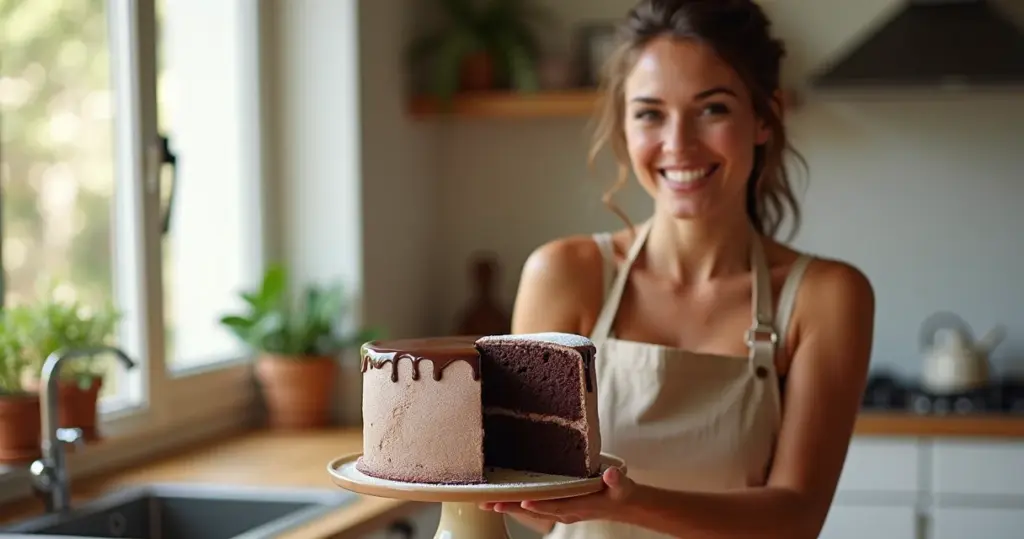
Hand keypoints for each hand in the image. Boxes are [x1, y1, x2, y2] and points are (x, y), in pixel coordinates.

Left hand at [479, 466, 635, 524]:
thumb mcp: (622, 486)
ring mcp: (560, 510)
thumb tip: (611, 475)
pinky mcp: (557, 507)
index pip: (556, 505)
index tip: (523, 502)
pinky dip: (517, 504)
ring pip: (530, 510)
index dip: (540, 505)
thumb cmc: (620, 493)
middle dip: (511, 507)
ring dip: (508, 507)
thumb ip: (616, 480)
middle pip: (535, 510)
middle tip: (488, 504)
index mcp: (580, 505)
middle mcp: (565, 511)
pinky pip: (534, 507)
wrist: (623, 506)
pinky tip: (502, 500)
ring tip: (486, 504)